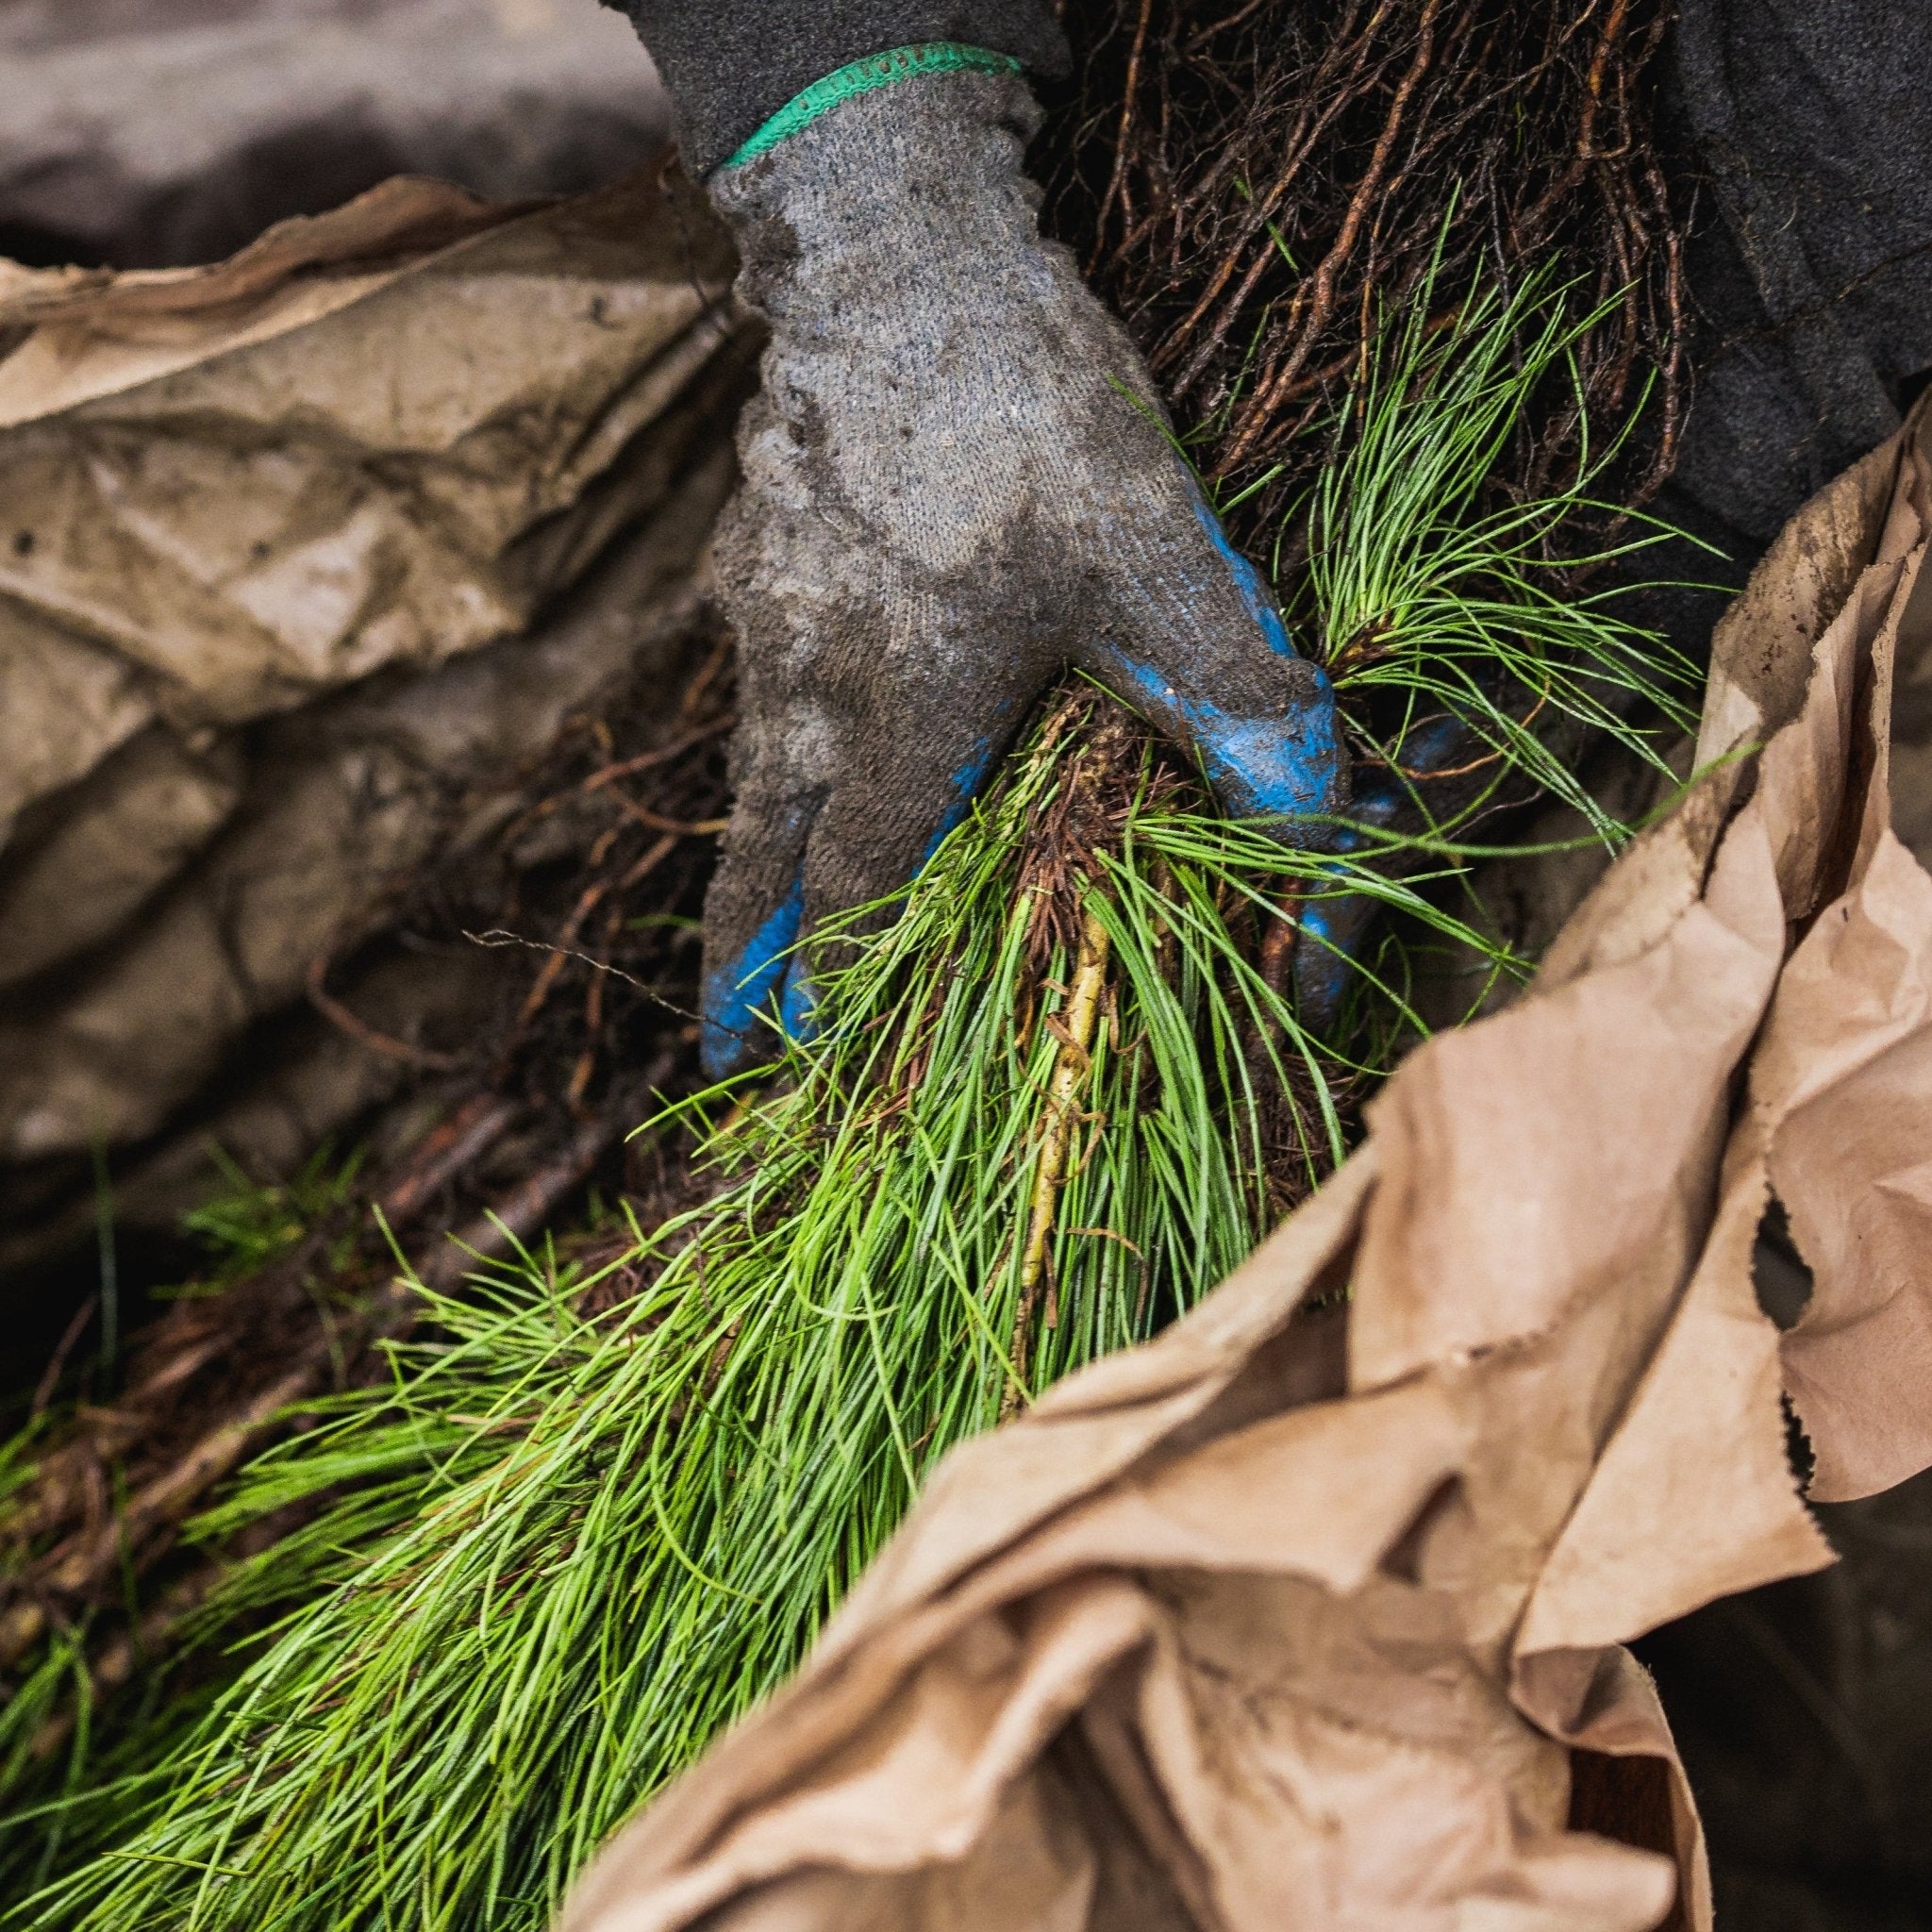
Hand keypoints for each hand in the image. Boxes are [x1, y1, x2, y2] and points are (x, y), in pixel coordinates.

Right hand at [700, 49, 1346, 1074]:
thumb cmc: (1031, 413)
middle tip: (729, 1047)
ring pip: (752, 775)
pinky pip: (758, 676)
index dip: (845, 977)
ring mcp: (768, 622)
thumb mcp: (1166, 565)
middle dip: (746, 965)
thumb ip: (1246, 711)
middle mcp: (815, 688)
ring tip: (742, 931)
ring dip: (749, 866)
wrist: (895, 251)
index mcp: (910, 713)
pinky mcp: (754, 555)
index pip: (863, 884)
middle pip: (763, 859)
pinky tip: (802, 731)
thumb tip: (1321, 858)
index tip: (817, 1051)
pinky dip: (775, 741)